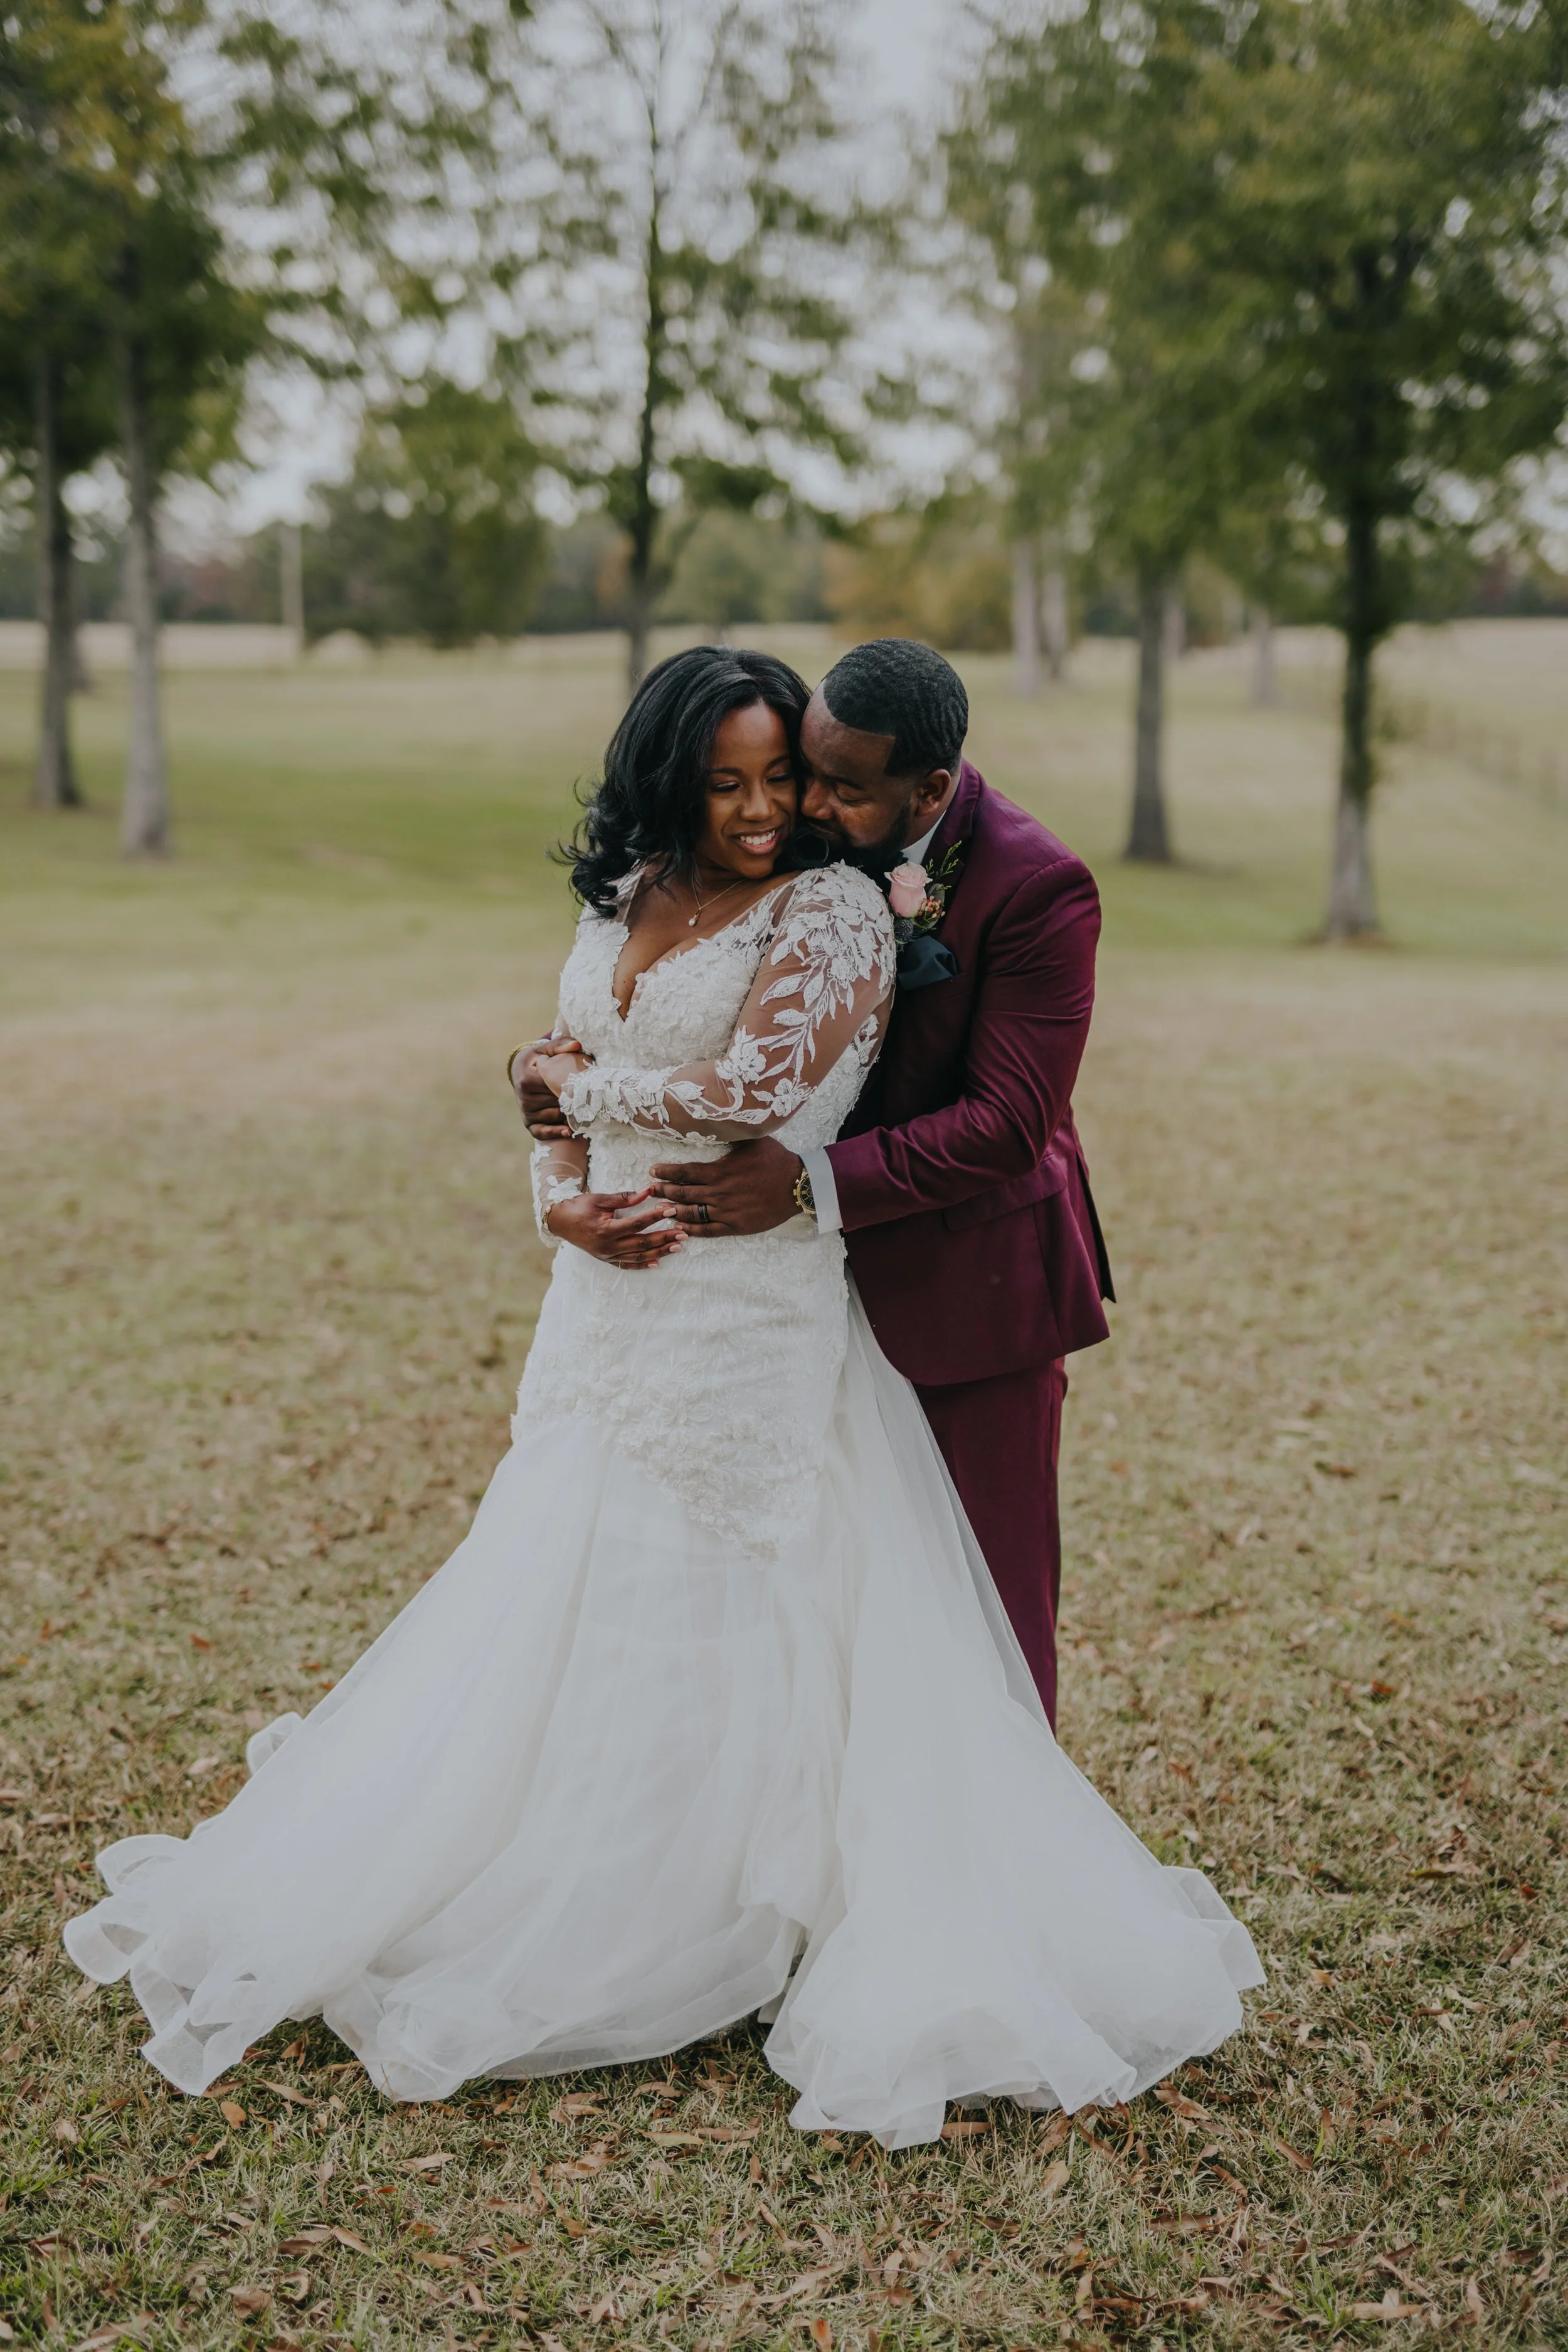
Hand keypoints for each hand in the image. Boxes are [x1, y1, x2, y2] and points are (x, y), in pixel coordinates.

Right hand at [513, 1036, 583, 1140]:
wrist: (519, 1071)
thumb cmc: (537, 1059)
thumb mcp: (546, 1049)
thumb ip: (561, 1045)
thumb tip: (577, 1045)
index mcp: (528, 1079)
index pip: (553, 1086)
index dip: (570, 1086)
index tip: (587, 1085)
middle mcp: (524, 1097)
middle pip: (555, 1102)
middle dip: (572, 1100)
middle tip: (591, 1099)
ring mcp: (526, 1111)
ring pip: (553, 1116)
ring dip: (568, 1114)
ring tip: (585, 1110)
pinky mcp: (528, 1122)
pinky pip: (541, 1132)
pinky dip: (554, 1133)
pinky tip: (569, 1132)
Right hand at [547, 1186, 681, 1269]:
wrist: (560, 1221)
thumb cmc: (579, 1207)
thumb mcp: (600, 1199)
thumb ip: (626, 1198)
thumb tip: (649, 1190)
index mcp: (606, 1230)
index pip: (637, 1224)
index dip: (655, 1216)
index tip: (672, 1210)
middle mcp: (608, 1246)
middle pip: (642, 1243)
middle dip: (664, 1238)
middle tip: (683, 1233)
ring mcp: (607, 1255)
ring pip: (638, 1257)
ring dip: (659, 1252)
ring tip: (677, 1247)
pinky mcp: (606, 1259)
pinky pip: (627, 1265)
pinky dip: (642, 1265)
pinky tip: (657, 1263)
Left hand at [648, 1139, 801, 1236]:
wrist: (797, 1185)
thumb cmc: (775, 1160)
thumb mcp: (751, 1140)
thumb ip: (730, 1134)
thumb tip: (716, 1120)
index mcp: (719, 1171)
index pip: (684, 1172)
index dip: (665, 1172)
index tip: (652, 1171)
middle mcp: (718, 1192)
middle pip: (682, 1193)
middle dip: (663, 1191)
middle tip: (650, 1191)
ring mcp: (726, 1211)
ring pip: (691, 1213)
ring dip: (673, 1212)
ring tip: (659, 1210)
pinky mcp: (735, 1226)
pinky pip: (707, 1231)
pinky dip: (691, 1230)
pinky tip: (680, 1229)